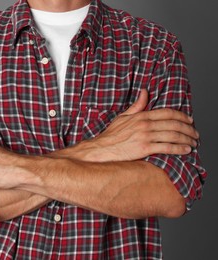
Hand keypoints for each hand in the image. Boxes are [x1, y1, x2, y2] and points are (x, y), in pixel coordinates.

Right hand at [60, 89, 198, 161]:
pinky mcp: (144, 149)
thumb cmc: (111, 135)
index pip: (167, 113)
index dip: (182, 116)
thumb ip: (137, 106)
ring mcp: (145, 136)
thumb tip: (145, 92)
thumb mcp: (123, 117)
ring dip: (187, 139)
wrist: (101, 149)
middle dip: (188, 129)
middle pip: (174, 124)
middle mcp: (145, 124)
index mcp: (141, 116)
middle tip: (196, 134)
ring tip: (194, 142)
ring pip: (173, 135)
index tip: (190, 121)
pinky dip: (179, 148)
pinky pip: (167, 147)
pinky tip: (186, 150)